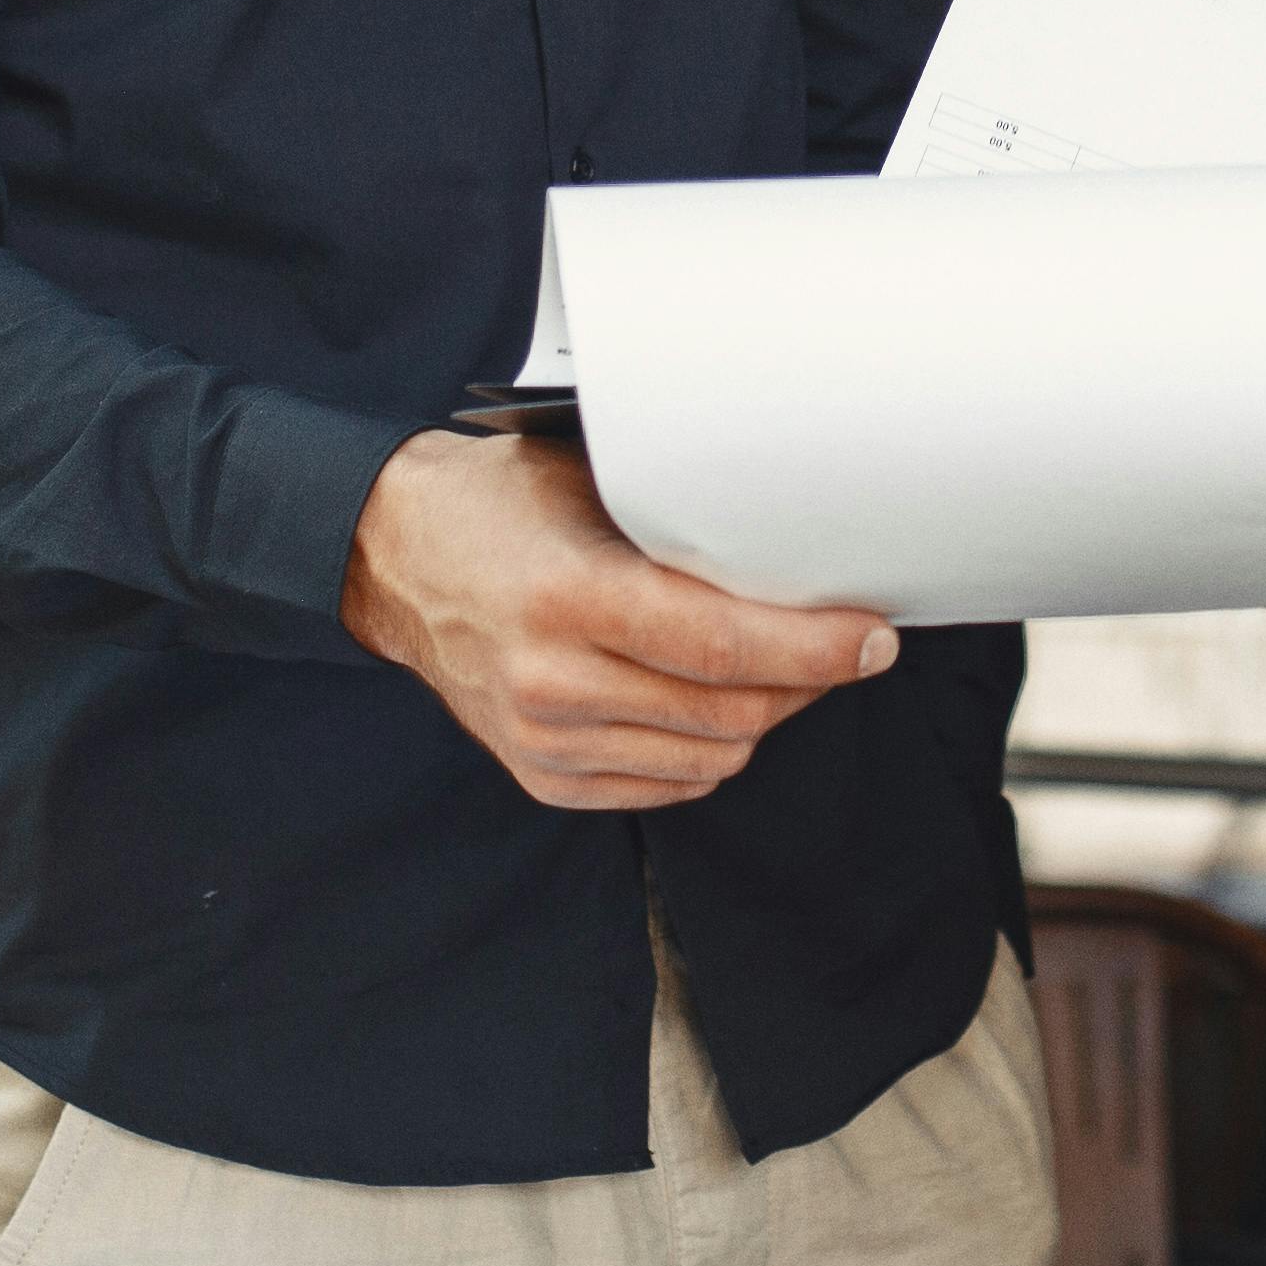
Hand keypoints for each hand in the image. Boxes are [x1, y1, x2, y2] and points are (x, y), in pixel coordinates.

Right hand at [343, 426, 897, 809]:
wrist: (391, 559)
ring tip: (780, 668)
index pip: (723, 647)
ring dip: (764, 717)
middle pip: (730, 713)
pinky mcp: (543, 775)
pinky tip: (714, 702)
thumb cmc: (496, 504)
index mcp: (567, 596)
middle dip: (808, 683)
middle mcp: (552, 680)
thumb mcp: (587, 480)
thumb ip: (678, 520)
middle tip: (842, 644)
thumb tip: (795, 541)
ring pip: (710, 758)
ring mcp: (545, 740)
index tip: (873, 636)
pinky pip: (668, 785)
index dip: (815, 649)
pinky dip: (710, 750)